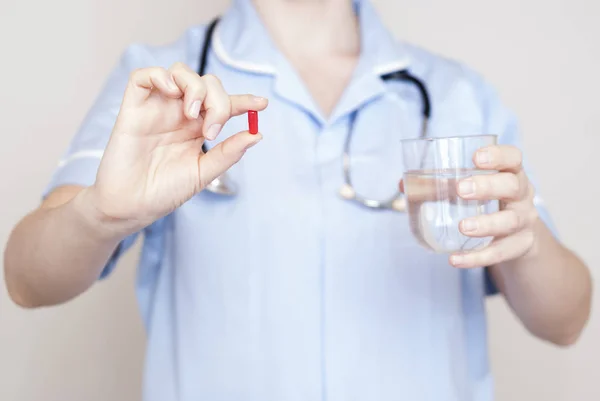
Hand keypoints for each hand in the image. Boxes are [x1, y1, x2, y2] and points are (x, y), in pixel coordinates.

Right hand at [88, 62, 267, 234]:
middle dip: (218, 100)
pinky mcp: (134, 107)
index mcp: (198, 128)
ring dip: (193, 86)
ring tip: (191, 113)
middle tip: (211, 129)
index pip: (224, 105)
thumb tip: (257, 135)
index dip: (244, 101)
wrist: (132, 206)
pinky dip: (161, 76)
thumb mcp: (204, 172)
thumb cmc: (165, 191)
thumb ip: (228, 152)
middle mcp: (180, 114)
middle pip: (207, 84)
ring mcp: (158, 108)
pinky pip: (144, 76)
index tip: (262, 104)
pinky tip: (172, 94)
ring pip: (180, 71)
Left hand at [449, 145, 538, 267]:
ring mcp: (523, 221)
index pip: (513, 158)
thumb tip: (403, 184)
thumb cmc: (487, 203)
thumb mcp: (470, 190)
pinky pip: (500, 252)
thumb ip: (437, 185)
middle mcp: (521, 195)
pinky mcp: (519, 246)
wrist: (517, 238)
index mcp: (510, 173)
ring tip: (463, 227)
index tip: (476, 157)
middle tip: (462, 189)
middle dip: (487, 186)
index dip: (499, 155)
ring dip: (486, 224)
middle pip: (512, 186)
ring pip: (510, 221)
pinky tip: (456, 259)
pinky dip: (478, 258)